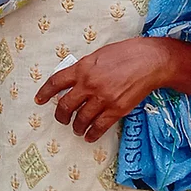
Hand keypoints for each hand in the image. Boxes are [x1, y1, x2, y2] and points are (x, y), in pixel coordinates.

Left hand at [34, 37, 176, 141]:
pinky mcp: (116, 109)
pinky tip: (89, 136)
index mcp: (82, 68)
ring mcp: (102, 98)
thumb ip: (84, 68)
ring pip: (80, 119)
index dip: (45, 93)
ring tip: (76, 129)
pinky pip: (99, 127)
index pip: (56, 82)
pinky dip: (91, 134)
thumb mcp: (98, 55)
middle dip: (60, 115)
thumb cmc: (125, 53)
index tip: (39, 100)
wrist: (150, 61)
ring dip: (76, 127)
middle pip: (65, 105)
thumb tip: (73, 80)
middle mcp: (89, 84)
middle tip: (61, 118)